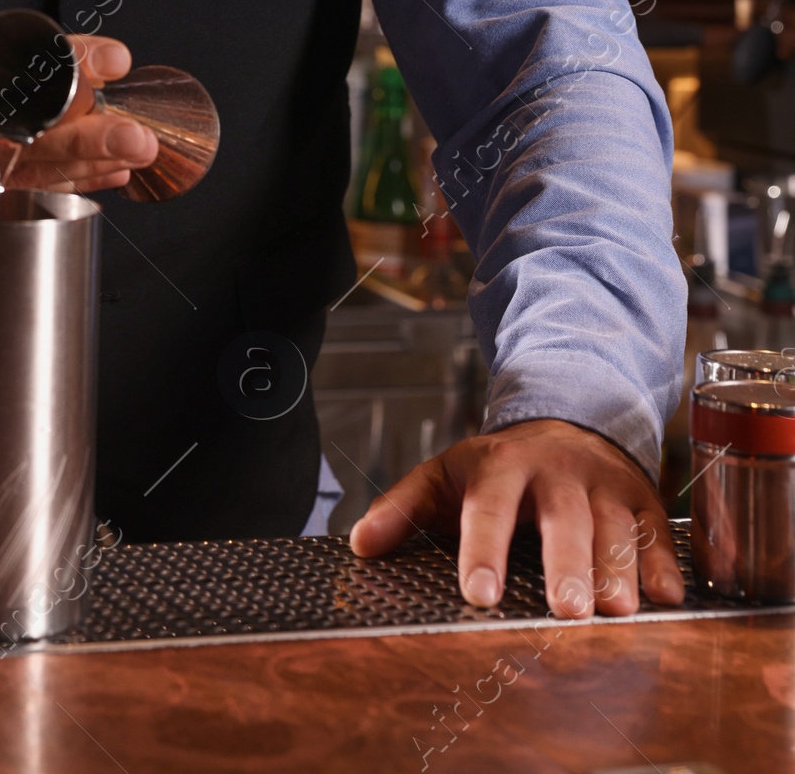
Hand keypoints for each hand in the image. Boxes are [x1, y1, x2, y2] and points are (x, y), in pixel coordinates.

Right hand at [0, 24, 156, 208]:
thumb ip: (11, 52)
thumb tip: (96, 64)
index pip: (0, 57)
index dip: (61, 60)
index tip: (112, 59)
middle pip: (13, 128)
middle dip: (80, 134)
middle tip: (132, 134)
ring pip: (23, 168)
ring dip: (84, 163)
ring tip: (132, 151)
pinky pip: (22, 191)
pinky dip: (69, 183)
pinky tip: (107, 174)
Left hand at [348, 418, 682, 618]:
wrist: (568, 418)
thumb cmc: (501, 465)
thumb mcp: (447, 474)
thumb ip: (405, 507)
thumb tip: (361, 543)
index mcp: (502, 465)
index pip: (488, 507)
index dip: (483, 550)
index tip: (479, 595)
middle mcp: (556, 472)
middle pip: (562, 518)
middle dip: (565, 563)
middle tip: (567, 610)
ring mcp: (604, 483)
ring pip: (614, 525)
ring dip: (617, 568)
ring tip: (617, 611)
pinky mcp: (642, 497)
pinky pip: (657, 529)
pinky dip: (664, 561)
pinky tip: (668, 596)